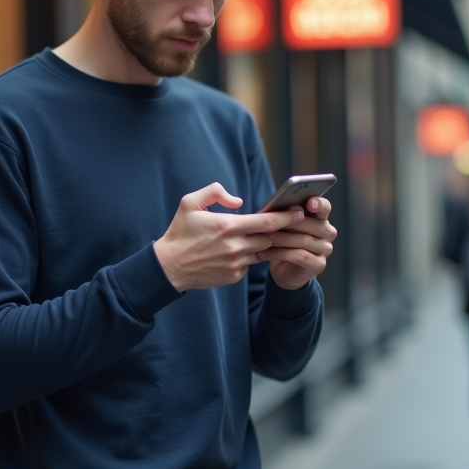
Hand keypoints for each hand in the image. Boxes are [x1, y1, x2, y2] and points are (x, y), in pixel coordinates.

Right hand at [155, 183, 303, 291]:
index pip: (266, 221)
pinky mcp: (233, 276)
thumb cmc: (180, 232)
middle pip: (269, 237)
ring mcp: (235, 263)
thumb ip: (215, 192)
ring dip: (263, 243)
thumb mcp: (190, 203)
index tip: (300, 212)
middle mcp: (234, 246)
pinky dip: (248, 256)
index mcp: (226, 226)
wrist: (169, 266)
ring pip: (261, 251)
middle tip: (289, 223)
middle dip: (279, 231)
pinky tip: (237, 251)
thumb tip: (239, 201)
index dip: (286, 217)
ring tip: (262, 236)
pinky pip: (249, 264)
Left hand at [256, 196, 336, 289]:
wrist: (283, 270)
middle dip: (288, 223)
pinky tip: (264, 253)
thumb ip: (285, 216)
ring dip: (281, 239)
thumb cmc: (284, 243)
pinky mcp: (319, 265)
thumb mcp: (283, 227)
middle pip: (311, 224)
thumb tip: (278, 209)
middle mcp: (327, 233)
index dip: (319, 204)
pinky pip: (299, 256)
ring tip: (264, 238)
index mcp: (321, 219)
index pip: (324, 208)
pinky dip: (279, 254)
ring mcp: (325, 250)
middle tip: (269, 223)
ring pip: (304, 240)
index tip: (309, 202)